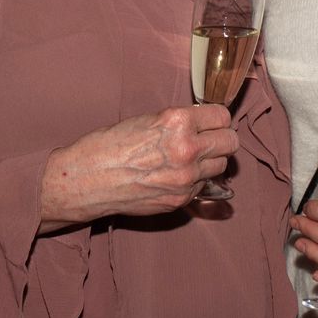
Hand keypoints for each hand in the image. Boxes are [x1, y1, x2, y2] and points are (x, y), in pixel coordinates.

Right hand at [39, 105, 238, 227]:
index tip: (211, 121)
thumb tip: (200, 125)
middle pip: (231, 143)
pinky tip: (175, 175)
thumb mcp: (146, 120)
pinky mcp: (180, 201)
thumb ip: (177, 122)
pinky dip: (195, 181)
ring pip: (221, 167)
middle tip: (209, 139)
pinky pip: (202, 187)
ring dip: (210, 162)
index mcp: (178, 122)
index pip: (222, 117)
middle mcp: (187, 150)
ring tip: (190, 159)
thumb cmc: (108, 146)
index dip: (216, 118)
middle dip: (221, 139)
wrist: (86, 180)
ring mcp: (186, 179)